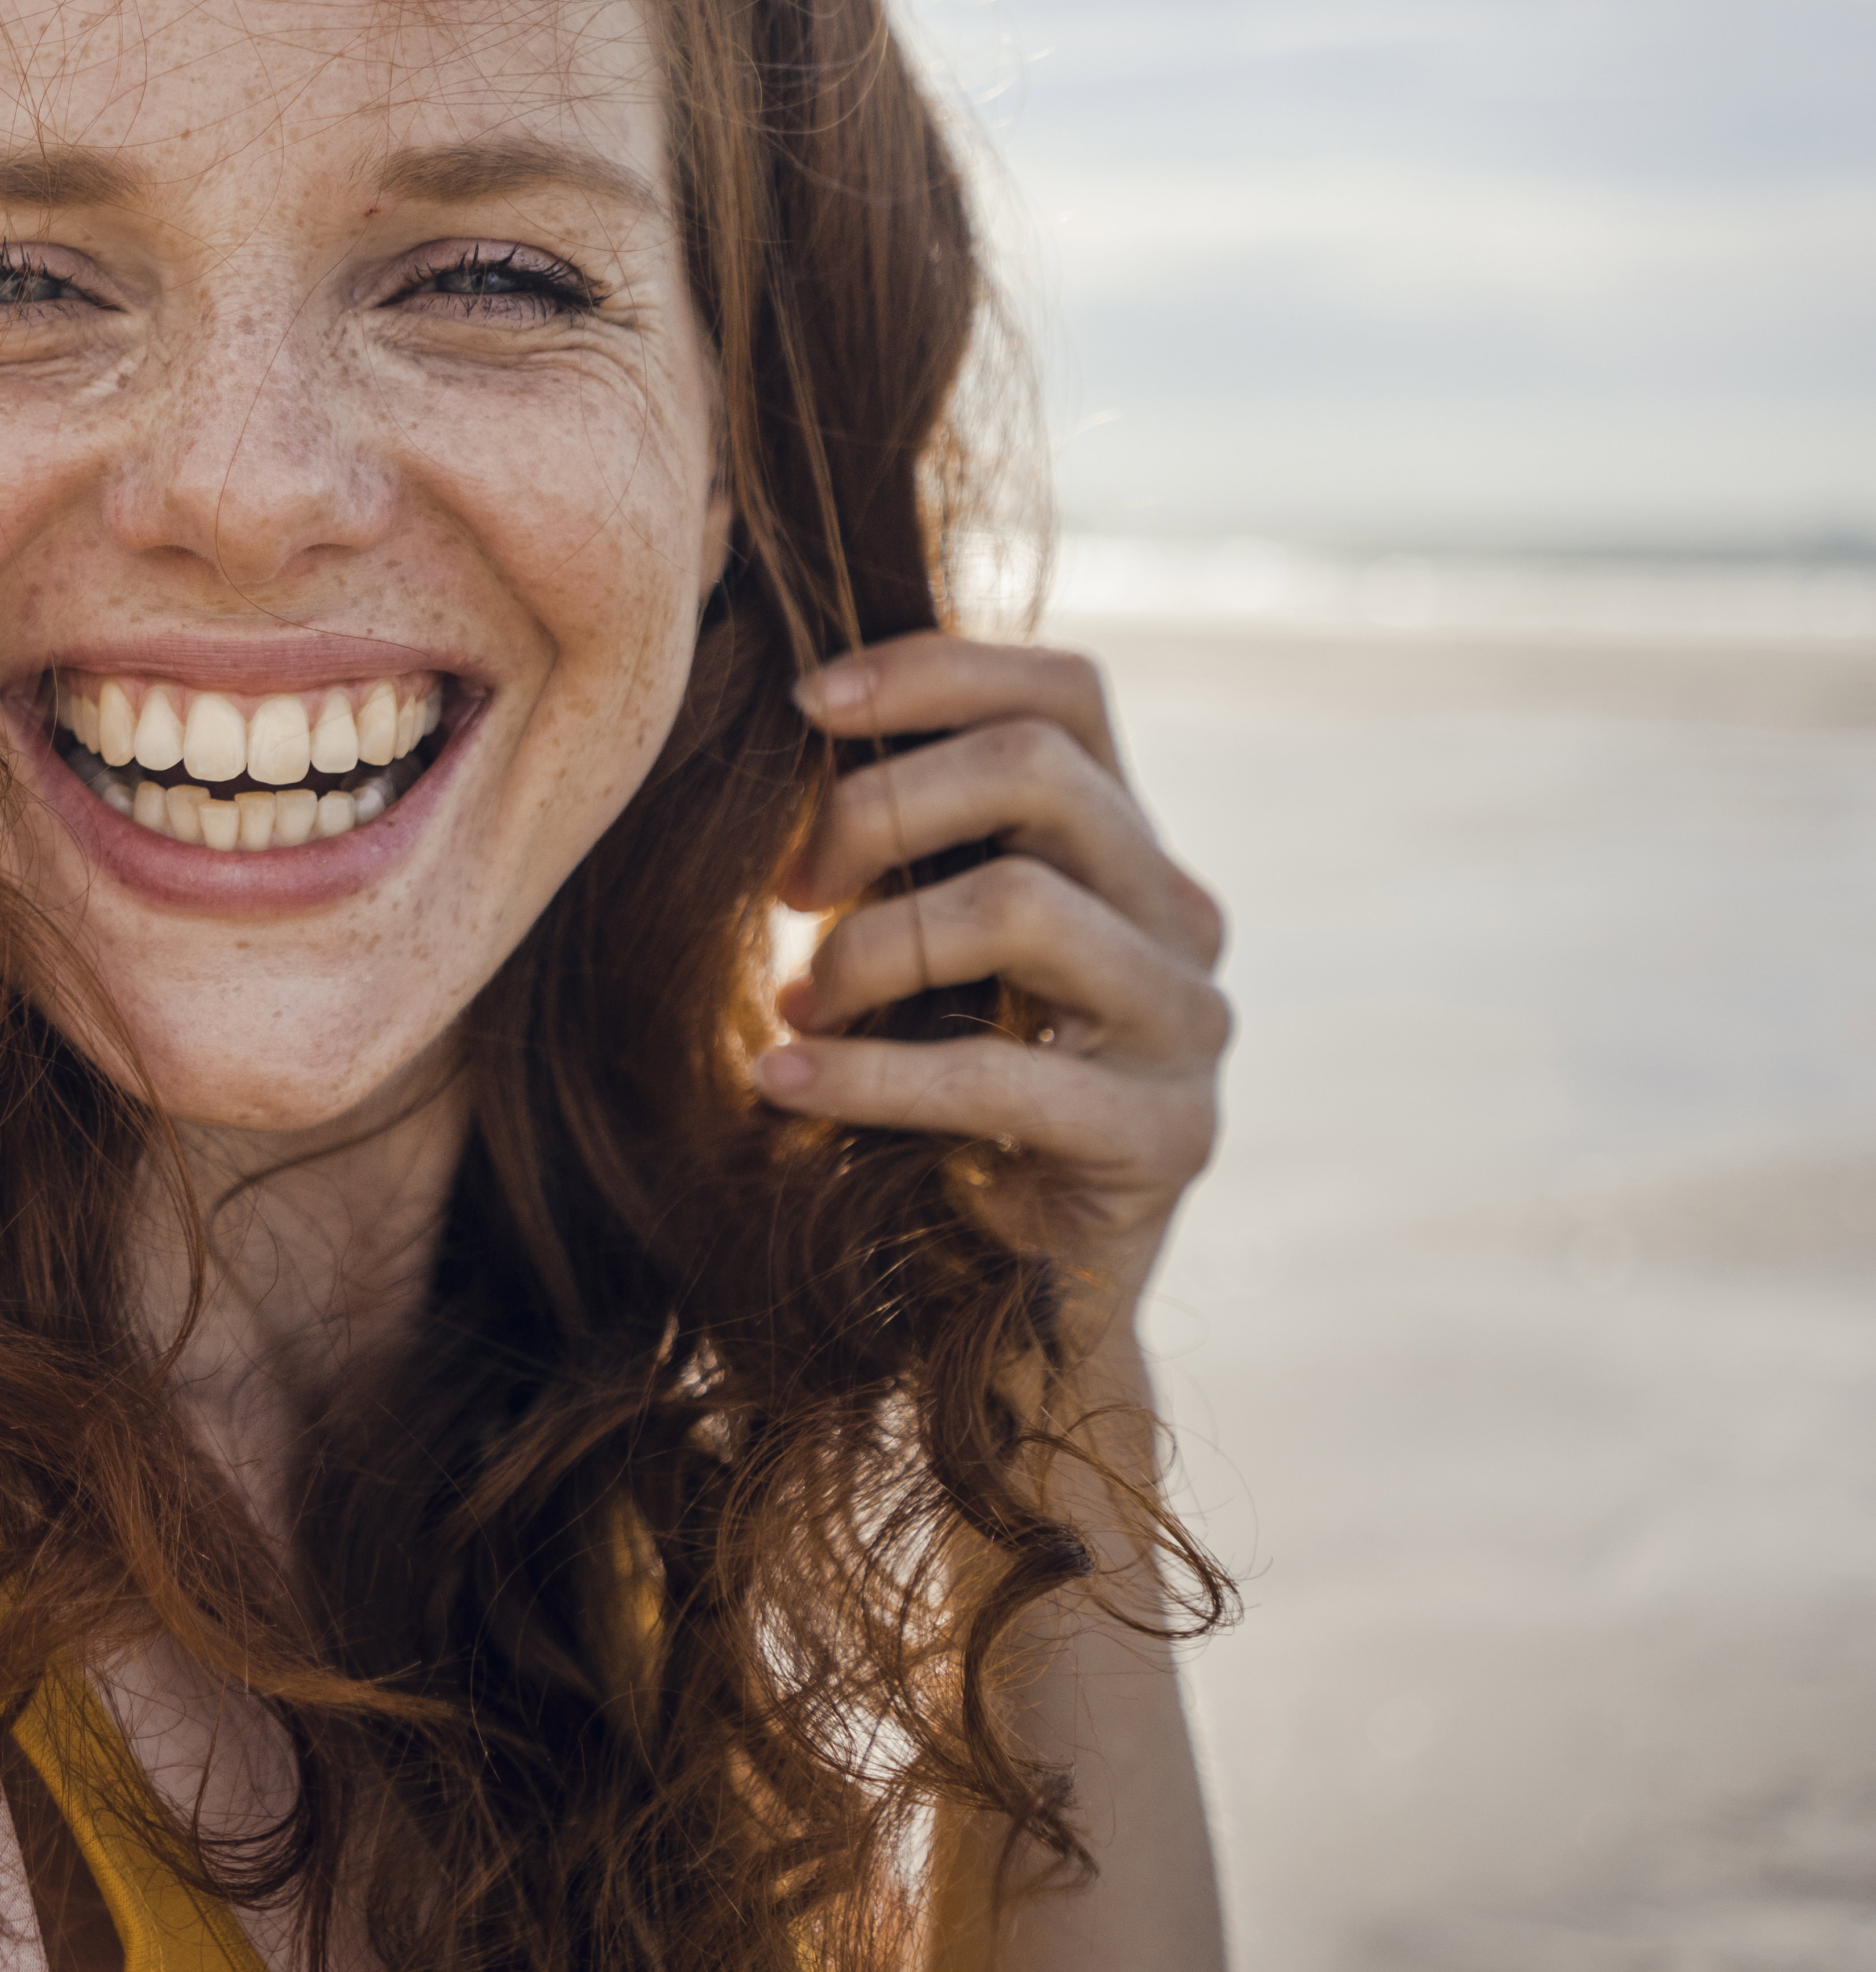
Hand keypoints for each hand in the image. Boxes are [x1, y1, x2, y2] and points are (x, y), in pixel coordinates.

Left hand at [755, 634, 1229, 1349]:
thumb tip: (785, 730)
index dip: (935, 669)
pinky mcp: (1168, 1136)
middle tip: (783, 888)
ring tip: (795, 1005)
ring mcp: (1189, 1024)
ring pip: (1023, 903)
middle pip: (1040, 769)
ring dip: (871, 947)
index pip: (1067, 692)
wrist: (1002, 1302)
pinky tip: (783, 1079)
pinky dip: (871, 1073)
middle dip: (878, 808)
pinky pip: (1007, 1073)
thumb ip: (899, 851)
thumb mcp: (916, 951)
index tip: (803, 701)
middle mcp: (1180, 915)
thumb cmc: (932, 1101)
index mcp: (1123, 850)